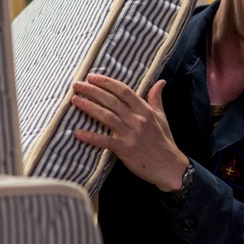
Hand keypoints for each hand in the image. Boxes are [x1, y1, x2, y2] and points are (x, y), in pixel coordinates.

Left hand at [71, 74, 187, 190]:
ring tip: (75, 100)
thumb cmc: (163, 141)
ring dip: (89, 107)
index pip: (123, 91)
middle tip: (77, 84)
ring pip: (106, 116)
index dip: (107, 82)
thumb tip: (161, 81)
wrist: (168, 165)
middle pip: (111, 101)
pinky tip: (78, 132)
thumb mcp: (162, 116)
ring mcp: (130, 134)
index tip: (93, 77)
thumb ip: (156, 98)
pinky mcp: (124, 149)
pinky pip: (104, 141)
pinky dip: (91, 137)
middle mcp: (136, 119)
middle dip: (92, 91)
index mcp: (144, 110)